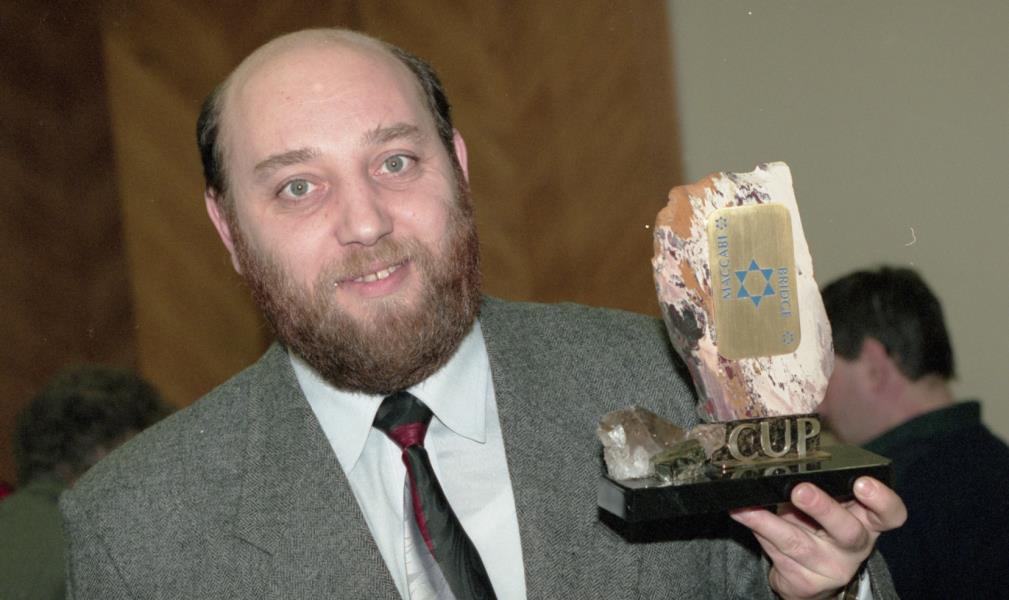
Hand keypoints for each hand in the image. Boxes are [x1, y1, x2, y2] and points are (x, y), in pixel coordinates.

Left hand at [729, 476, 906, 599]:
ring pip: (799, 544)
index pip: (890, 514)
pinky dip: (756, 529)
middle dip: (823, 509)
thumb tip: (783, 458)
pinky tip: (741, 514)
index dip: (882, 500)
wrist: (809, 577)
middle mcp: (855, 546)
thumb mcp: (829, 506)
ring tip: (749, 506)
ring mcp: (831, 568)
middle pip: (847, 531)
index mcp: (868, 521)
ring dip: (771, 523)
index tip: (863, 482)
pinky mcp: (805, 582)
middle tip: (801, 491)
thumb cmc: (819, 527)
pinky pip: (776, 552)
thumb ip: (819, 485)